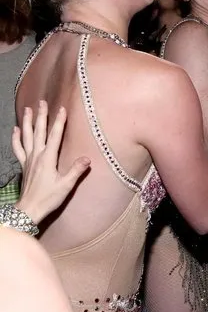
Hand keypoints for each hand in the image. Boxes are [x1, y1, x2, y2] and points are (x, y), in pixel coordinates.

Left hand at [12, 101, 90, 223]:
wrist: (29, 210)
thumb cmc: (48, 198)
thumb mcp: (66, 185)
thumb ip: (76, 170)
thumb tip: (87, 158)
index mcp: (48, 158)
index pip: (55, 135)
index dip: (59, 121)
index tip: (62, 108)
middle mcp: (37, 155)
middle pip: (39, 131)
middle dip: (41, 116)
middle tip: (41, 102)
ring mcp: (28, 159)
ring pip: (26, 136)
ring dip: (26, 122)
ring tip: (27, 109)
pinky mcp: (24, 165)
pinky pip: (18, 148)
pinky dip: (16, 138)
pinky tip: (15, 130)